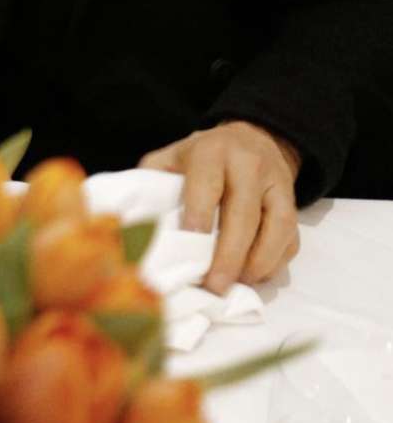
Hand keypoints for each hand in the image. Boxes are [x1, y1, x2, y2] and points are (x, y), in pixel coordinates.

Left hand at [139, 120, 301, 293]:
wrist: (255, 137)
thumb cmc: (201, 157)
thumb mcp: (171, 157)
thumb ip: (151, 181)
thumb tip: (130, 219)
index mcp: (210, 151)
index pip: (206, 184)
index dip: (199, 214)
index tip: (190, 244)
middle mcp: (247, 165)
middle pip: (243, 213)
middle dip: (229, 254)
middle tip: (215, 285)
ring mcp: (276, 184)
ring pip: (276, 226)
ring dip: (258, 262)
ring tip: (237, 284)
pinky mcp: (293, 203)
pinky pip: (290, 237)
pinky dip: (275, 261)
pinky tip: (254, 275)